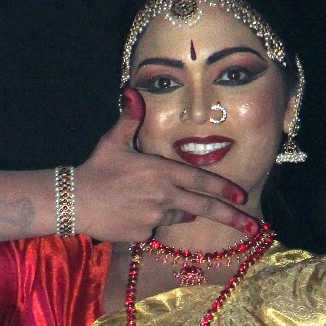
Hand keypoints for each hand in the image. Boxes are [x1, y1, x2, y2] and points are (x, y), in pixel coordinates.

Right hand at [71, 95, 257, 241]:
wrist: (74, 201)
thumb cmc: (95, 169)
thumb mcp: (113, 141)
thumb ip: (130, 119)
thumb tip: (133, 91)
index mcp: (161, 172)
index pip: (201, 180)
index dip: (223, 189)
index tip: (242, 197)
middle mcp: (163, 196)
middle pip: (204, 208)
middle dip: (231, 218)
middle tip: (252, 226)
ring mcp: (155, 218)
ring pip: (177, 215)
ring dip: (175, 209)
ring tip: (146, 198)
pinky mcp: (143, 234)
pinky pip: (155, 227)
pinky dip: (150, 220)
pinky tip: (130, 211)